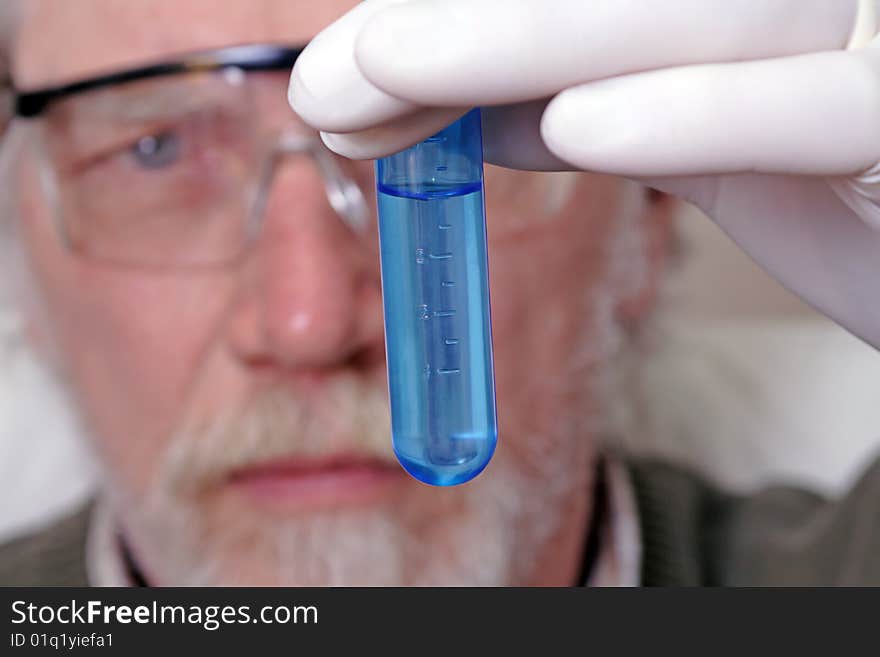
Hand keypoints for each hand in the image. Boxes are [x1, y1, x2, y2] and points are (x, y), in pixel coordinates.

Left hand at [289, 0, 879, 348]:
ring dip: (525, 44)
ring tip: (393, 77)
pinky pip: (803, 110)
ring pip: (692, 19)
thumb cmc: (821, 181)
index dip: (462, 28)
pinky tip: (582, 126)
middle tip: (334, 76)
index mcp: (735, 5)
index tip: (349, 74)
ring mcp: (858, 37)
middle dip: (461, 31)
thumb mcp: (682, 132)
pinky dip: (690, 116)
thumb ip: (576, 102)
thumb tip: (444, 108)